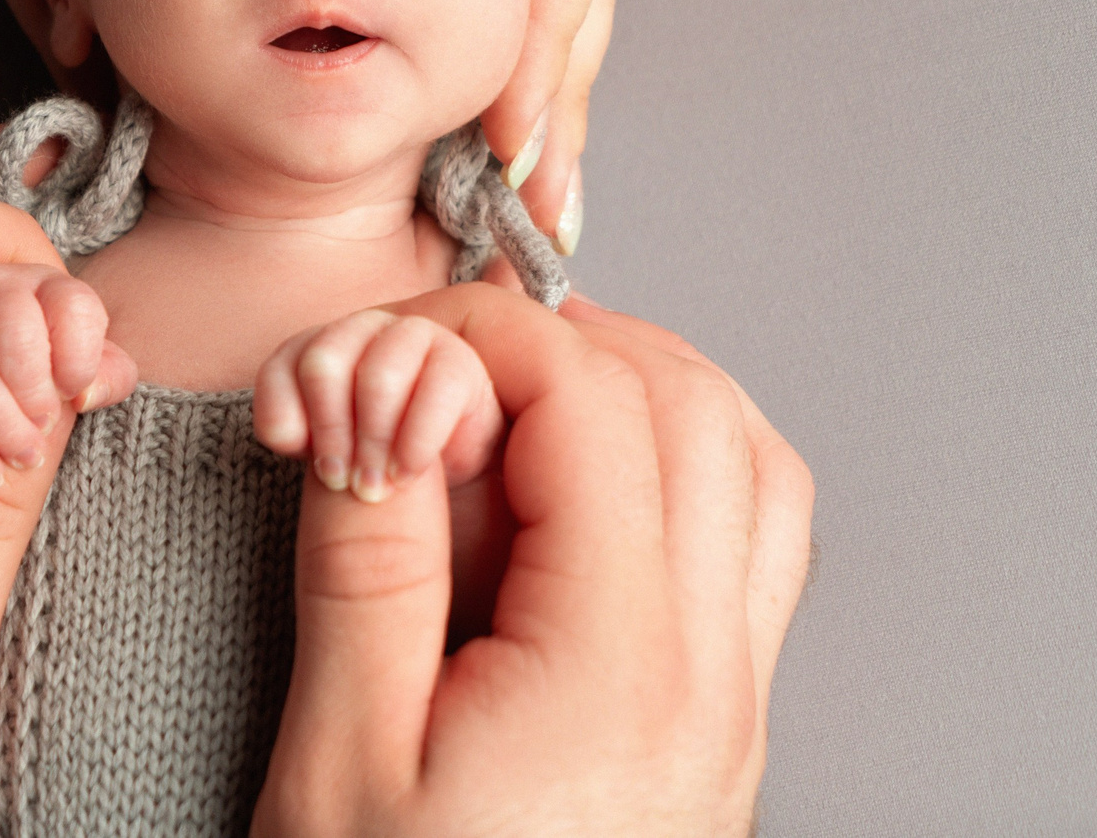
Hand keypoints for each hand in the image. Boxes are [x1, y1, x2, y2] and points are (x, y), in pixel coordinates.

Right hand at [0, 262, 137, 490]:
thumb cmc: (49, 362)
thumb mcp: (88, 364)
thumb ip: (109, 376)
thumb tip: (87, 395)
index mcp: (45, 284)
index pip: (71, 306)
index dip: (79, 357)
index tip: (75, 391)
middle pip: (11, 332)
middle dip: (32, 393)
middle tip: (44, 430)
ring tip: (24, 458)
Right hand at [253, 283, 813, 837]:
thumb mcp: (340, 759)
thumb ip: (369, 563)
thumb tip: (383, 395)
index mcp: (614, 668)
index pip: (592, 400)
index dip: (479, 336)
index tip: (380, 353)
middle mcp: (707, 677)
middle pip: (692, 407)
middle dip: (560, 347)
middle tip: (438, 370)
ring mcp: (733, 710)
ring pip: (752, 468)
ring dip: (642, 398)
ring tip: (512, 412)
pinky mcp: (723, 741)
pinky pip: (756, 551)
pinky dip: (687, 475)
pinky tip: (577, 506)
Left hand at [253, 309, 502, 501]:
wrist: (447, 458)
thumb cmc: (372, 451)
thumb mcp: (326, 448)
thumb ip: (294, 435)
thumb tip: (289, 434)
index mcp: (318, 343)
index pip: (281, 367)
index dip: (289, 420)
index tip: (311, 466)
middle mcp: (361, 328)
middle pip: (323, 365)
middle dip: (331, 431)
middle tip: (346, 482)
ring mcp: (412, 335)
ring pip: (378, 377)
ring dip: (373, 440)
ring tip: (376, 485)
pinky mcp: (458, 359)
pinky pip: (435, 391)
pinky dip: (416, 442)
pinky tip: (407, 473)